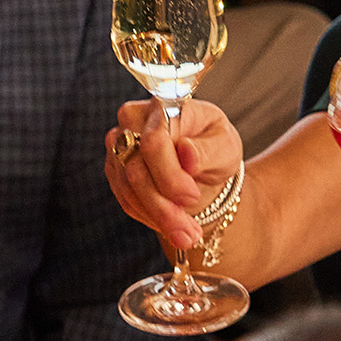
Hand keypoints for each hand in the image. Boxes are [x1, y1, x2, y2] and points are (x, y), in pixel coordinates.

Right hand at [105, 99, 241, 250]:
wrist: (202, 166)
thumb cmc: (215, 148)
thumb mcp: (225, 146)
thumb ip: (207, 149)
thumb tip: (186, 153)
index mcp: (165, 105)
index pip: (154, 143)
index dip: (170, 176)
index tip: (192, 196)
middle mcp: (134, 119)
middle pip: (136, 169)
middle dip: (163, 206)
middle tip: (190, 231)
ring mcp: (119, 144)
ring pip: (128, 189)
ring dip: (158, 218)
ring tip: (186, 236)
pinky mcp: (115, 168)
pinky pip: (124, 198)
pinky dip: (149, 217)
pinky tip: (170, 225)